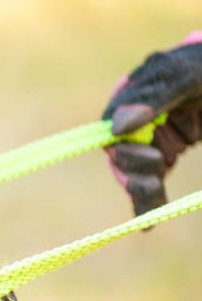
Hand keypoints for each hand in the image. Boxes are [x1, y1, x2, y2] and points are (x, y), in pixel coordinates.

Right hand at [102, 32, 201, 214]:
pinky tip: (147, 222)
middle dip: (134, 170)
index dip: (125, 146)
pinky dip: (147, 204)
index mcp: (134, 91)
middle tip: (156, 180)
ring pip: (131, 172)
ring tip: (155, 207)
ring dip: (141, 190)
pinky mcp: (160, 157)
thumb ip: (154, 97)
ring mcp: (148, 138)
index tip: (154, 158)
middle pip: (119, 152)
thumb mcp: (188, 78)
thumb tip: (117, 126)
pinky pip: (147, 183)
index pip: (112, 124)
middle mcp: (134, 117)